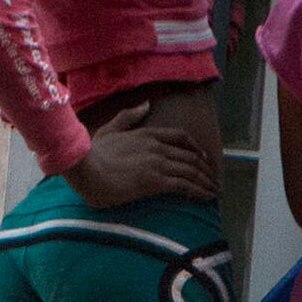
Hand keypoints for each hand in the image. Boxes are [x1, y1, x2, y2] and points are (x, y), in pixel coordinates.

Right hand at [66, 102, 220, 206]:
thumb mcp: (110, 129)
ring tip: (214, 191)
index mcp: (147, 134)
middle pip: (191, 156)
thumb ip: (129, 116)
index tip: (204, 157)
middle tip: (213, 180)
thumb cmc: (93, 154)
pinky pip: (185, 185)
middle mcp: (157, 147)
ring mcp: (158, 164)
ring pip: (191, 171)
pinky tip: (206, 197)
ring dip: (206, 181)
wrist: (87, 170)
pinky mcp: (156, 181)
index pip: (180, 137)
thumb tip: (147, 104)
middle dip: (206, 169)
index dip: (196, 147)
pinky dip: (199, 191)